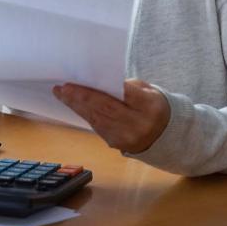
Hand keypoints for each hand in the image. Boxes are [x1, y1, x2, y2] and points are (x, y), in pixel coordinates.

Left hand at [52, 79, 169, 153]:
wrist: (165, 135)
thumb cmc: (152, 105)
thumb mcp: (147, 91)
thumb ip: (126, 86)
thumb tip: (97, 81)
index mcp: (149, 106)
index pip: (122, 95)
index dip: (98, 88)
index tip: (78, 80)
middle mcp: (138, 124)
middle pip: (105, 108)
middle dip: (81, 97)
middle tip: (62, 87)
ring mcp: (127, 137)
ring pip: (97, 119)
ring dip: (77, 105)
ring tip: (61, 93)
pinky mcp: (117, 144)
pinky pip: (96, 127)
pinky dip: (84, 114)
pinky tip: (73, 104)